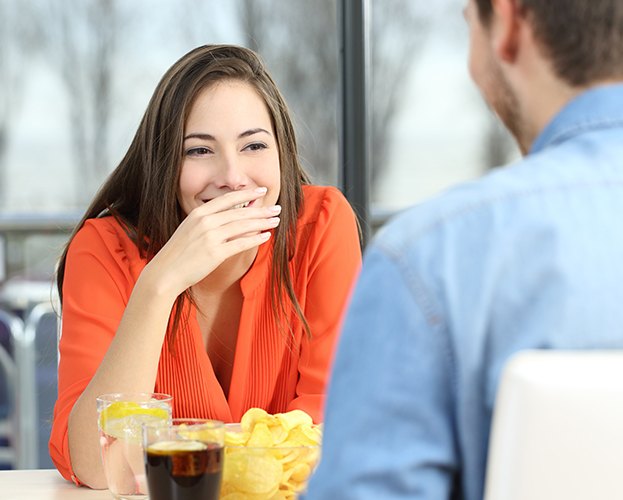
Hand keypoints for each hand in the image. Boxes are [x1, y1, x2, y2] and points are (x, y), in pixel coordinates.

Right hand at [143, 187, 279, 296]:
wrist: (165, 272)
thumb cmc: (178, 253)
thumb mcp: (189, 230)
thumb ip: (206, 222)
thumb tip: (228, 218)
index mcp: (199, 214)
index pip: (228, 200)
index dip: (247, 195)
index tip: (261, 192)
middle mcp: (205, 222)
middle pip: (239, 212)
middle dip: (261, 210)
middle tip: (276, 208)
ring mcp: (210, 237)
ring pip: (242, 226)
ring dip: (262, 223)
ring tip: (275, 221)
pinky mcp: (215, 253)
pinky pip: (240, 244)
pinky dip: (255, 239)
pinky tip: (266, 236)